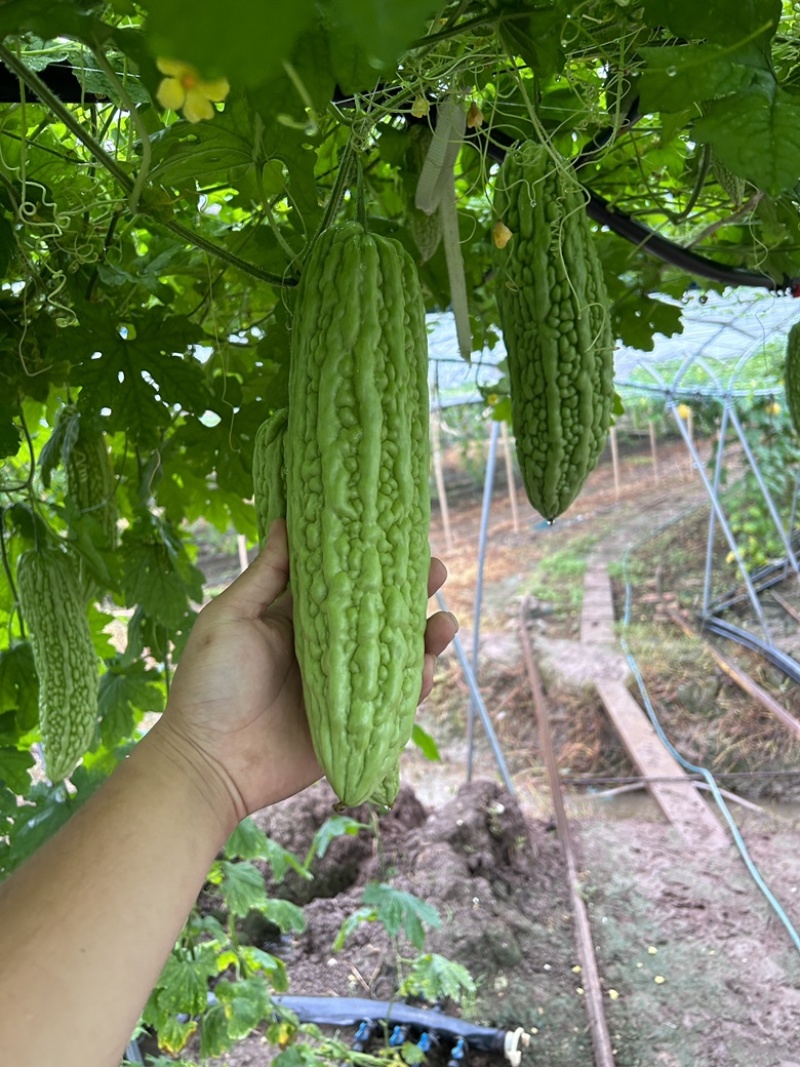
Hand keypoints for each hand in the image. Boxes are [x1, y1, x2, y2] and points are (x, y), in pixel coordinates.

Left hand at [156, 519, 456, 825]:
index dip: (373, 562)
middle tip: (436, 571)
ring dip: (425, 639)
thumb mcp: (231, 619)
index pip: (345, 584)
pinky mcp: (355, 725)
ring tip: (444, 622)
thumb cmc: (209, 686)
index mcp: (298, 620)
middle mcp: (327, 651)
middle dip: (412, 595)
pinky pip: (395, 703)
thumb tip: (285, 520)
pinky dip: (416, 686)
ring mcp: (344, 689)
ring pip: (396, 658)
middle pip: (380, 617)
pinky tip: (429, 668)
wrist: (207, 763)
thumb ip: (265, 576)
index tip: (400, 537)